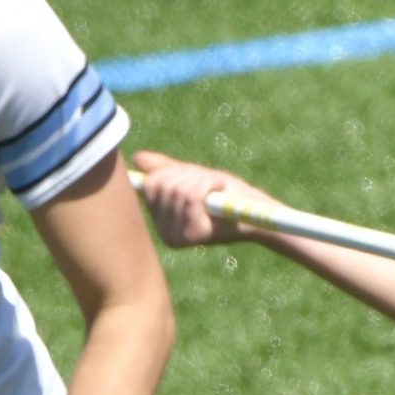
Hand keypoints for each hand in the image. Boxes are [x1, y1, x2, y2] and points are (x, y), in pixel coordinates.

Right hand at [130, 150, 269, 249]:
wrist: (257, 213)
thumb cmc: (228, 195)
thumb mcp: (194, 178)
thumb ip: (165, 170)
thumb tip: (137, 158)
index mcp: (162, 221)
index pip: (148, 185)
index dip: (169, 172)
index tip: (191, 175)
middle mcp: (164, 233)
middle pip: (161, 185)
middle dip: (186, 174)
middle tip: (208, 181)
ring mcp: (178, 236)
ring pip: (177, 189)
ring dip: (200, 179)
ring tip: (216, 187)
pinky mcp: (194, 235)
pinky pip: (191, 195)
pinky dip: (207, 183)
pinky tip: (220, 189)